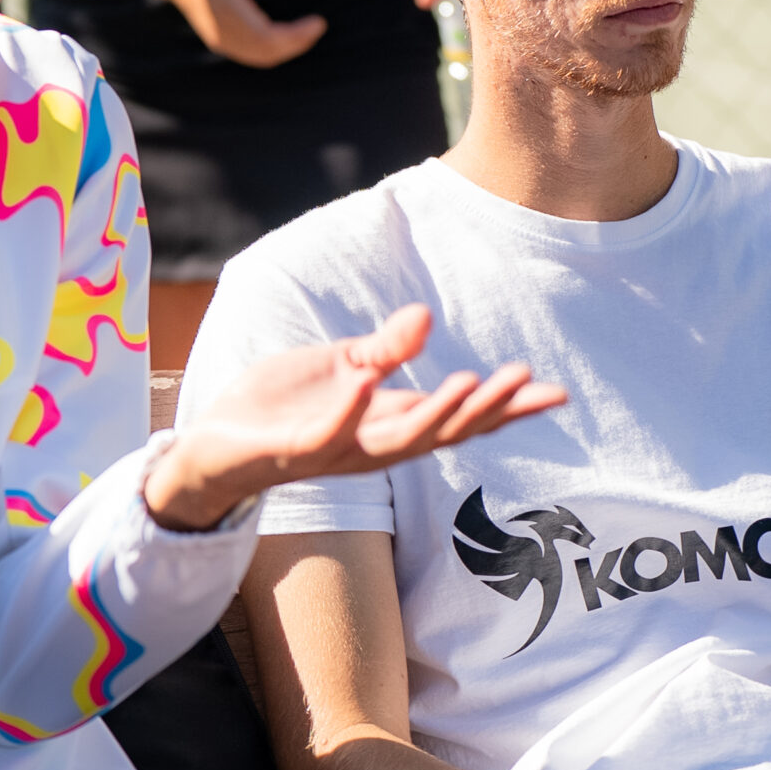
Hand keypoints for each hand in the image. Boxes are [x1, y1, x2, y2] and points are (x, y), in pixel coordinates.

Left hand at [143, 304, 564, 530]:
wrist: (214, 445)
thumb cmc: (284, 408)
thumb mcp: (342, 365)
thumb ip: (384, 349)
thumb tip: (426, 317)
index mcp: (388, 422)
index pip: (459, 419)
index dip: (506, 407)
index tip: (556, 393)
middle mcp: (372, 446)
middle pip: (442, 432)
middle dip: (486, 408)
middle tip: (527, 380)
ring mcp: (335, 452)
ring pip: (396, 442)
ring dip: (434, 413)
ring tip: (470, 380)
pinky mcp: (292, 451)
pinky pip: (324, 435)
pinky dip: (347, 411)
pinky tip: (366, 382)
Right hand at [162, 0, 326, 67]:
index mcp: (227, 12)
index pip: (268, 37)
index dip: (296, 36)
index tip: (318, 22)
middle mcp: (222, 33)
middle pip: (266, 53)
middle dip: (296, 44)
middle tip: (317, 26)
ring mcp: (220, 41)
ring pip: (260, 57)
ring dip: (286, 49)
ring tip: (308, 32)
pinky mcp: (221, 41)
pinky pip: (252, 55)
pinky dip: (273, 50)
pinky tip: (288, 36)